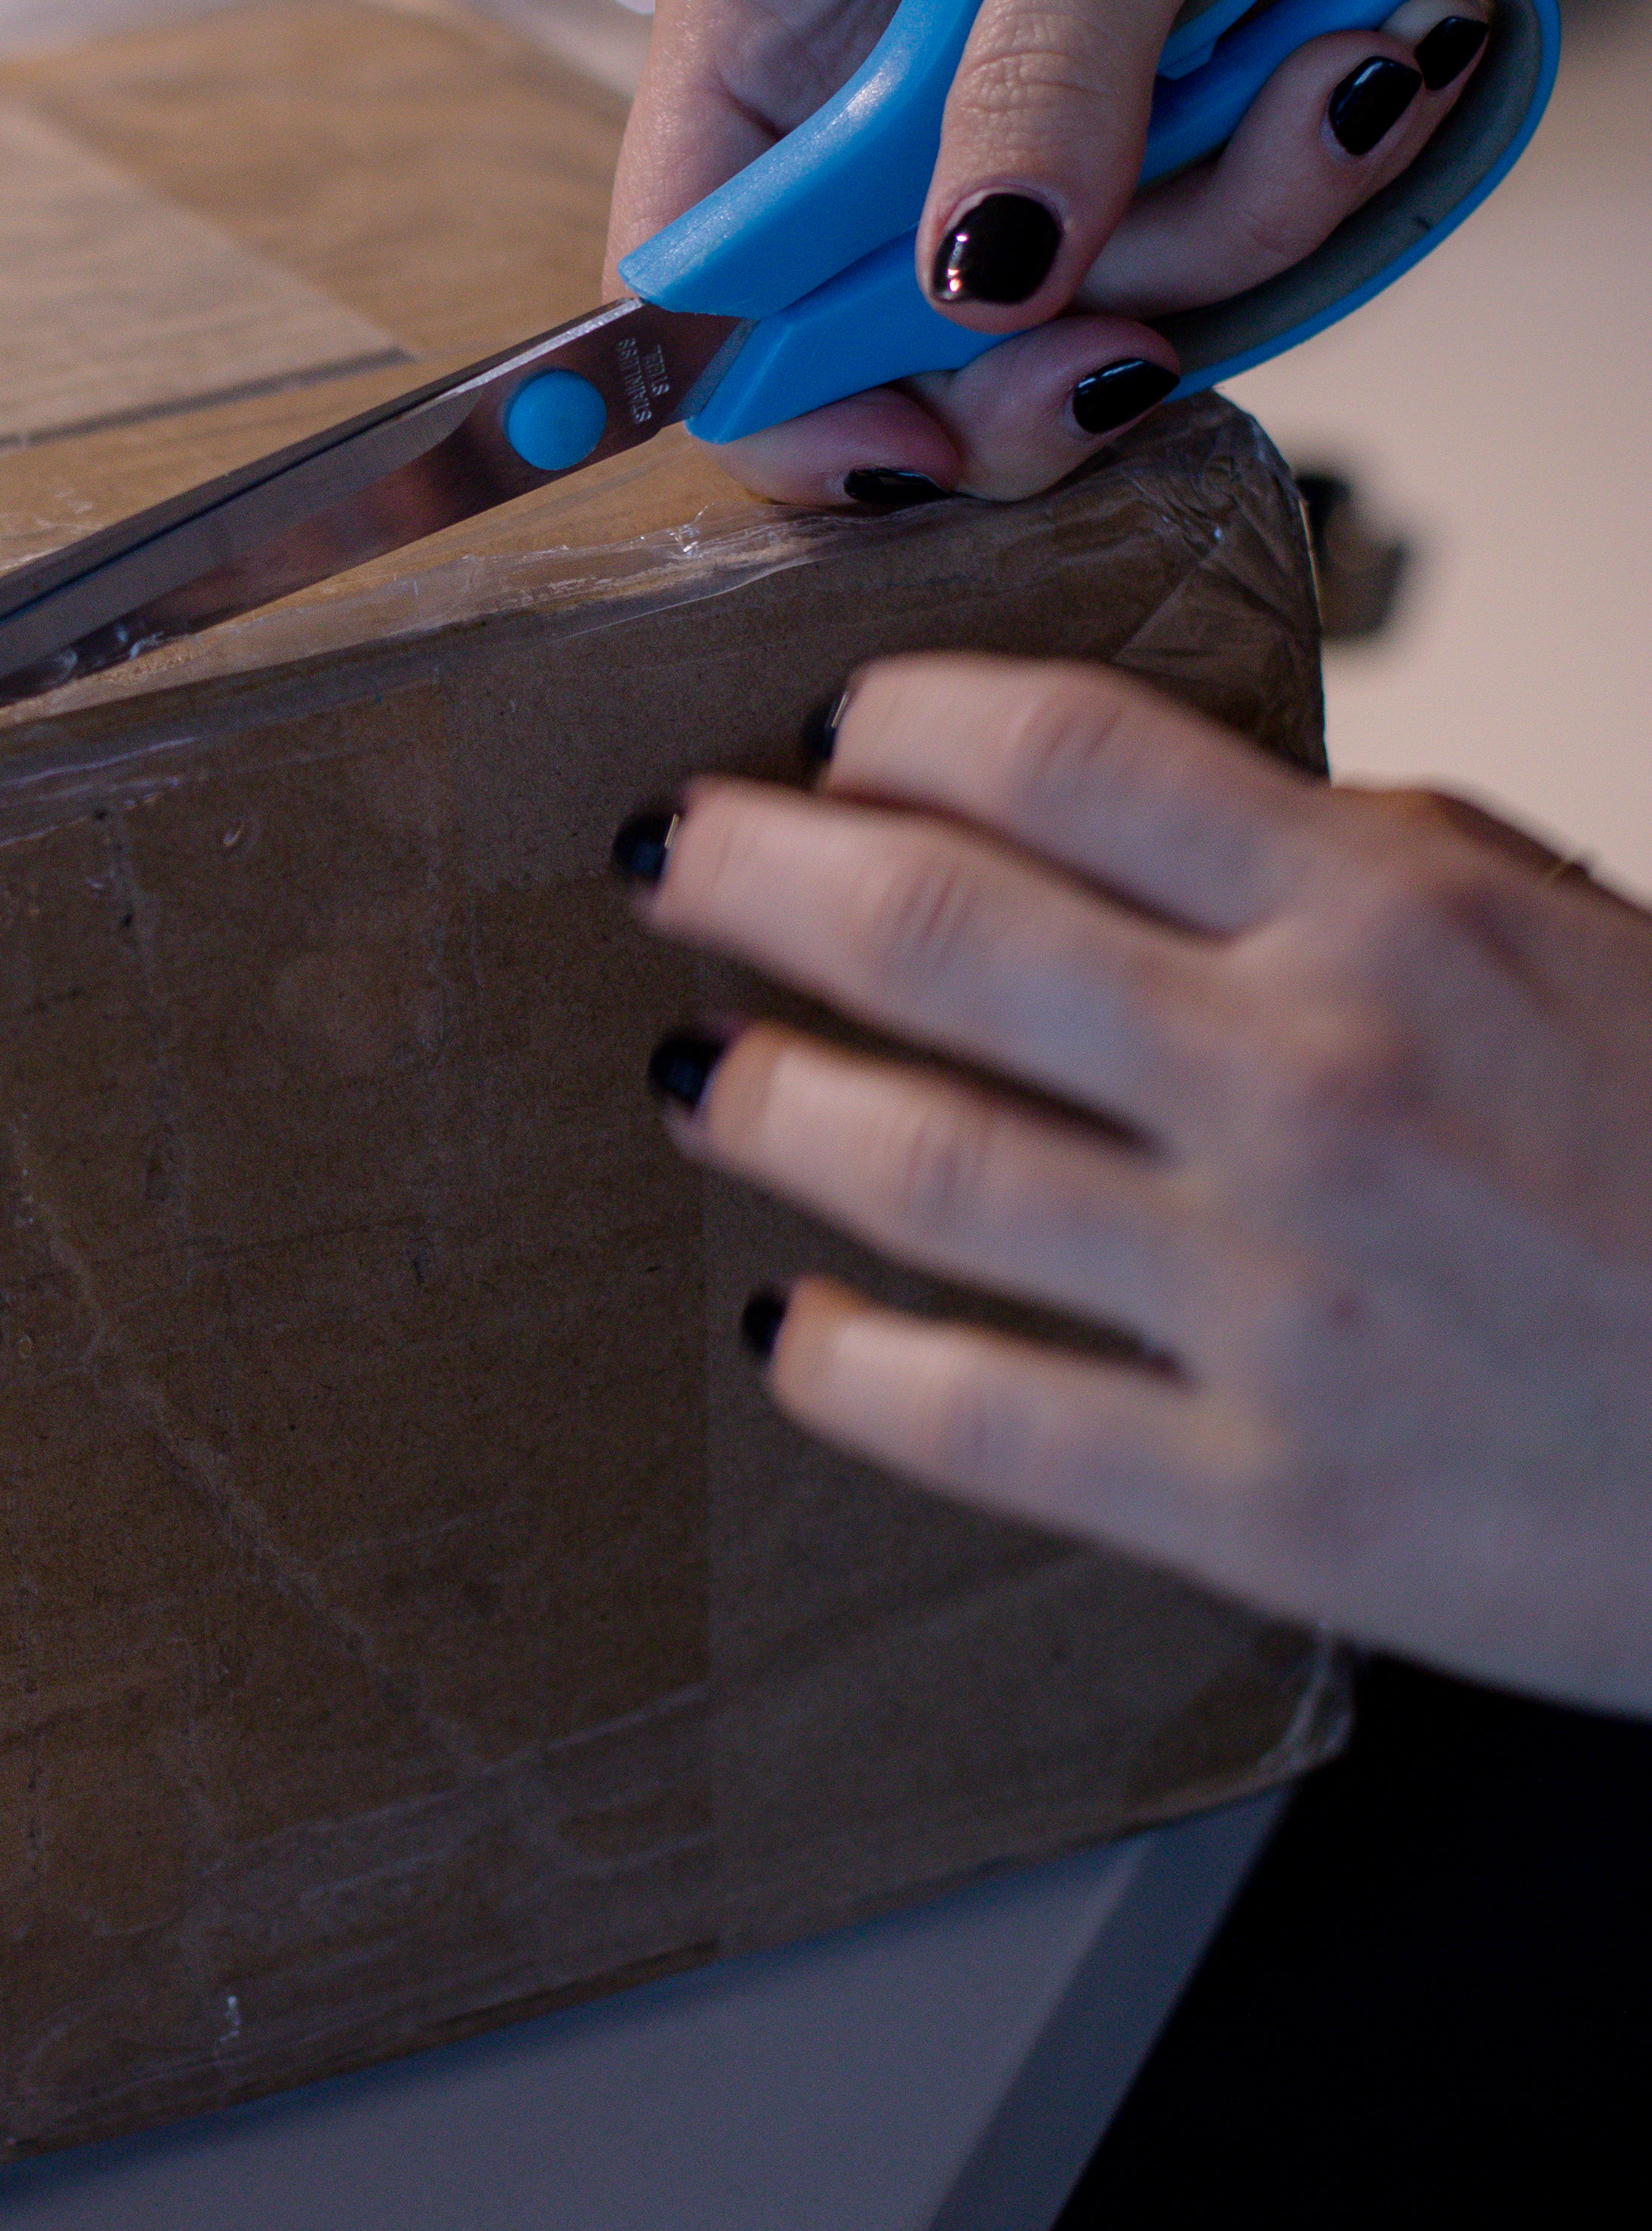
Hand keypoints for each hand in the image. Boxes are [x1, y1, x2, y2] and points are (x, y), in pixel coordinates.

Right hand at [610, 0, 1651, 501]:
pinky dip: (1293, 198)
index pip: (692, 266)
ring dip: (1230, 229)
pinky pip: (1190, 277)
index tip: (910, 452)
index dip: (775, 390)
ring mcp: (1002, 140)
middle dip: (1045, 348)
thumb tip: (984, 276)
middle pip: (883, 346)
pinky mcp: (1130, 164)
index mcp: (760, 4)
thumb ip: (1045, 66)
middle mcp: (856, 95)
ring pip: (1067, 322)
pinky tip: (1355, 71)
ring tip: (1340, 70)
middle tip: (1146, 343)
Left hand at [625, 657, 1651, 1712]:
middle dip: (756, 877)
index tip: (826, 740)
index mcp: (1402, 919)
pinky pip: (981, 1418)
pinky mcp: (1268, 1501)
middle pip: (935, 927)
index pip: (1066, 753)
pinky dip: (848, 1364)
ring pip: (921, 1162)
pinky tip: (788, 1330)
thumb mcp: (1588, 946)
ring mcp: (1274, 1298)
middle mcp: (1312, 1084)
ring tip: (689, 1072)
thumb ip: (1378, 871)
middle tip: (670, 861)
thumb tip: (1166, 818)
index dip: (899, 728)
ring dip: (765, 1101)